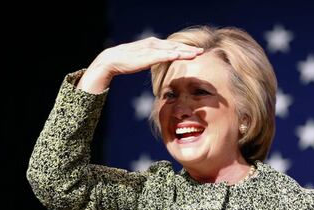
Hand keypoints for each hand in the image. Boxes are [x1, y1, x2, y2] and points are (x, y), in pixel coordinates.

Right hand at [77, 37, 203, 93]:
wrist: (112, 59)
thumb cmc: (127, 61)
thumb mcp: (143, 58)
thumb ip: (153, 58)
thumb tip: (160, 62)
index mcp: (153, 44)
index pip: (172, 46)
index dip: (185, 49)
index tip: (196, 52)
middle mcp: (153, 44)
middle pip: (175, 46)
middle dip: (189, 49)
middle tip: (202, 51)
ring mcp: (150, 49)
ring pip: (171, 49)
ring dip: (184, 51)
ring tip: (196, 54)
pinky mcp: (146, 55)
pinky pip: (161, 55)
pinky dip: (171, 54)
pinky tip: (179, 55)